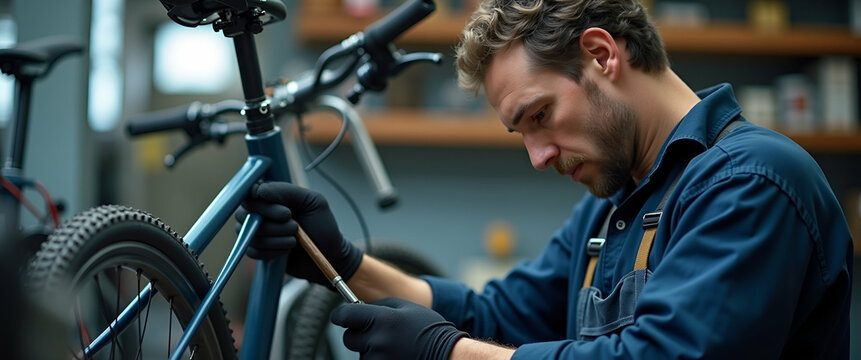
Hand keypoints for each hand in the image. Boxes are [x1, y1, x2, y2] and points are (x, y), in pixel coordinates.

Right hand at [234, 182, 362, 286]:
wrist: (329, 255)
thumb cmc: (322, 225)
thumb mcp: (312, 201)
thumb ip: (287, 191)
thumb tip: (259, 190)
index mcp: (272, 197)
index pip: (250, 193)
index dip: (261, 202)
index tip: (285, 212)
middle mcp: (260, 213)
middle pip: (245, 214)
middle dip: (272, 222)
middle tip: (294, 225)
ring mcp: (257, 233)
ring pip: (251, 234)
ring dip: (277, 238)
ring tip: (295, 239)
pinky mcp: (258, 251)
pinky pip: (253, 251)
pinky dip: (272, 252)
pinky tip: (287, 250)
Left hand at [331, 297, 467, 359]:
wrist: (448, 356)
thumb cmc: (429, 330)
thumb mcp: (407, 307)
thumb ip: (381, 305)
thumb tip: (359, 307)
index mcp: (383, 320)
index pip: (345, 316)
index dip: (341, 315)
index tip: (340, 316)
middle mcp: (377, 341)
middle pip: (349, 338)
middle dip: (357, 334)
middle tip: (374, 332)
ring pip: (361, 353)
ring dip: (370, 349)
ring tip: (393, 346)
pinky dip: (377, 359)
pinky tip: (395, 355)